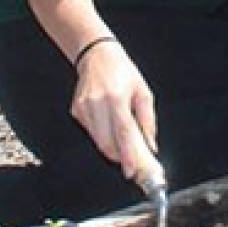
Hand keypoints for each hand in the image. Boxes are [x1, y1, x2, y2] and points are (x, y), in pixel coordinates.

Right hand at [69, 40, 160, 186]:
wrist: (97, 55)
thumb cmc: (123, 72)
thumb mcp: (143, 92)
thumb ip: (148, 121)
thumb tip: (150, 145)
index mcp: (117, 97)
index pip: (123, 133)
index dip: (128, 156)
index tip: (132, 172)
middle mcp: (97, 103)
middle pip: (107, 142)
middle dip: (119, 157)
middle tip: (131, 164)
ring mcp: (84, 107)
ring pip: (98, 141)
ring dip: (111, 148)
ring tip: (123, 147)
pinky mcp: (76, 110)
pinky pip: (91, 132)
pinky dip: (102, 136)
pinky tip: (109, 126)